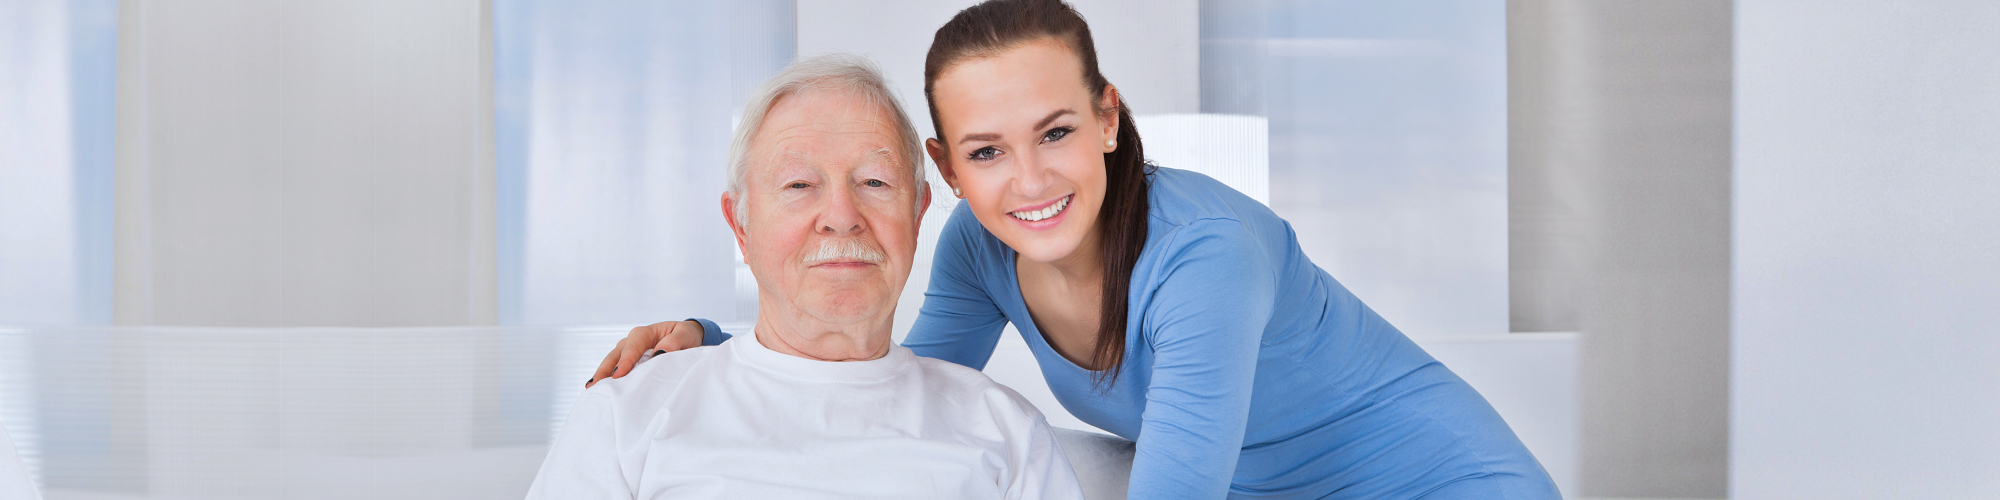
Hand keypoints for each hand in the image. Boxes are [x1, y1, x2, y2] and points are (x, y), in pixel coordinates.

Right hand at [586, 320, 703, 387]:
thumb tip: (660, 352)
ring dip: (602, 375)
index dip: (625, 361)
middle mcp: (632, 341)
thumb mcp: (685, 335)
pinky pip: (617, 369)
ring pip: (612, 362)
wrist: (686, 338)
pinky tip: (602, 390)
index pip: (632, 347)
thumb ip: (675, 342)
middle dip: (604, 370)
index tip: (619, 375)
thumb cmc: (685, 336)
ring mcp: (628, 351)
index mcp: (645, 333)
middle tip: (594, 385)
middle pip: (615, 355)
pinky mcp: (629, 362)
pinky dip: (609, 378)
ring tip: (592, 389)